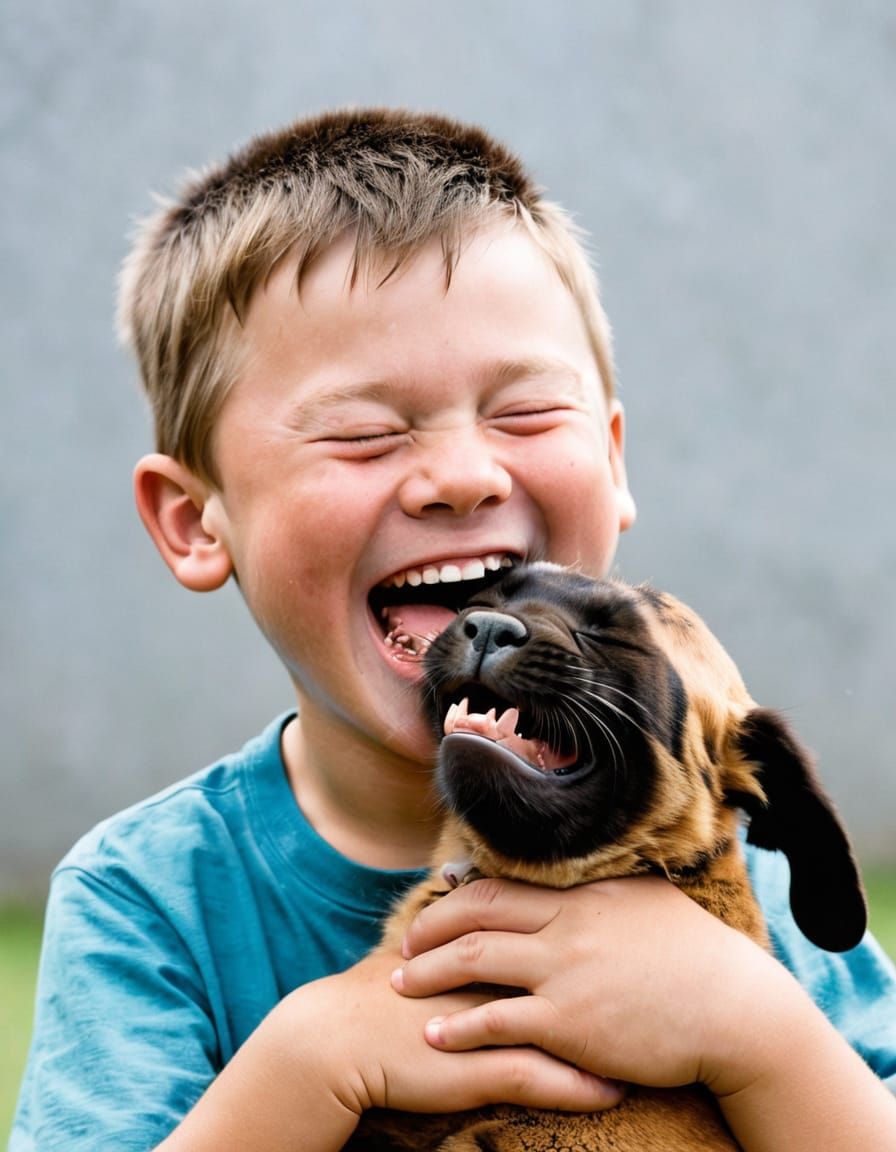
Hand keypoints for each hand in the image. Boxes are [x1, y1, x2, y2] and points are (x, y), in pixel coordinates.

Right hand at [306, 944, 623, 1118]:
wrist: (337, 1033)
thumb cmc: (385, 992)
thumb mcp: (435, 952)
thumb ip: (471, 935)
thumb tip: (497, 922)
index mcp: (484, 938)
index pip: (553, 928)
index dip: (597, 936)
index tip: (637, 944)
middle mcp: (493, 971)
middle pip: (570, 970)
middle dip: (617, 981)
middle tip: (662, 988)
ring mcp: (488, 1017)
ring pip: (566, 1025)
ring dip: (610, 1040)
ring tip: (653, 1050)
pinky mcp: (477, 1064)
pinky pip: (539, 1077)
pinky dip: (578, 1087)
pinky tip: (611, 1092)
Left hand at [393, 874, 796, 1095]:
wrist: (737, 1011)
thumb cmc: (698, 957)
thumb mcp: (647, 902)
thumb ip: (602, 891)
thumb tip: (574, 877)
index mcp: (584, 891)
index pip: (503, 880)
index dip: (459, 889)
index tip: (435, 895)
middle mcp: (567, 922)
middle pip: (476, 911)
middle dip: (430, 926)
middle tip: (403, 941)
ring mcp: (566, 971)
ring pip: (474, 960)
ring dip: (428, 973)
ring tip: (399, 984)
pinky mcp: (570, 1023)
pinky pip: (496, 1021)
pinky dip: (458, 1028)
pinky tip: (434, 1035)